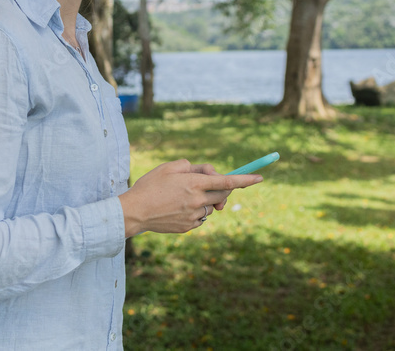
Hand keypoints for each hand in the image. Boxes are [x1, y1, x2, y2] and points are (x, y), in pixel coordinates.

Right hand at [118, 159, 262, 236]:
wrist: (134, 212)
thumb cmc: (150, 185)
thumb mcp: (169, 167)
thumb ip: (192, 166)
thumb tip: (207, 174)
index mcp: (194, 183)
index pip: (227, 180)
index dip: (246, 179)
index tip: (260, 178)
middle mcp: (198, 200)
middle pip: (222, 193)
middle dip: (223, 187)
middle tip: (211, 183)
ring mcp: (194, 216)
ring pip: (211, 206)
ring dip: (206, 200)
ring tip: (183, 197)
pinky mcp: (189, 227)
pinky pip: (201, 218)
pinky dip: (196, 211)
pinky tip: (178, 209)